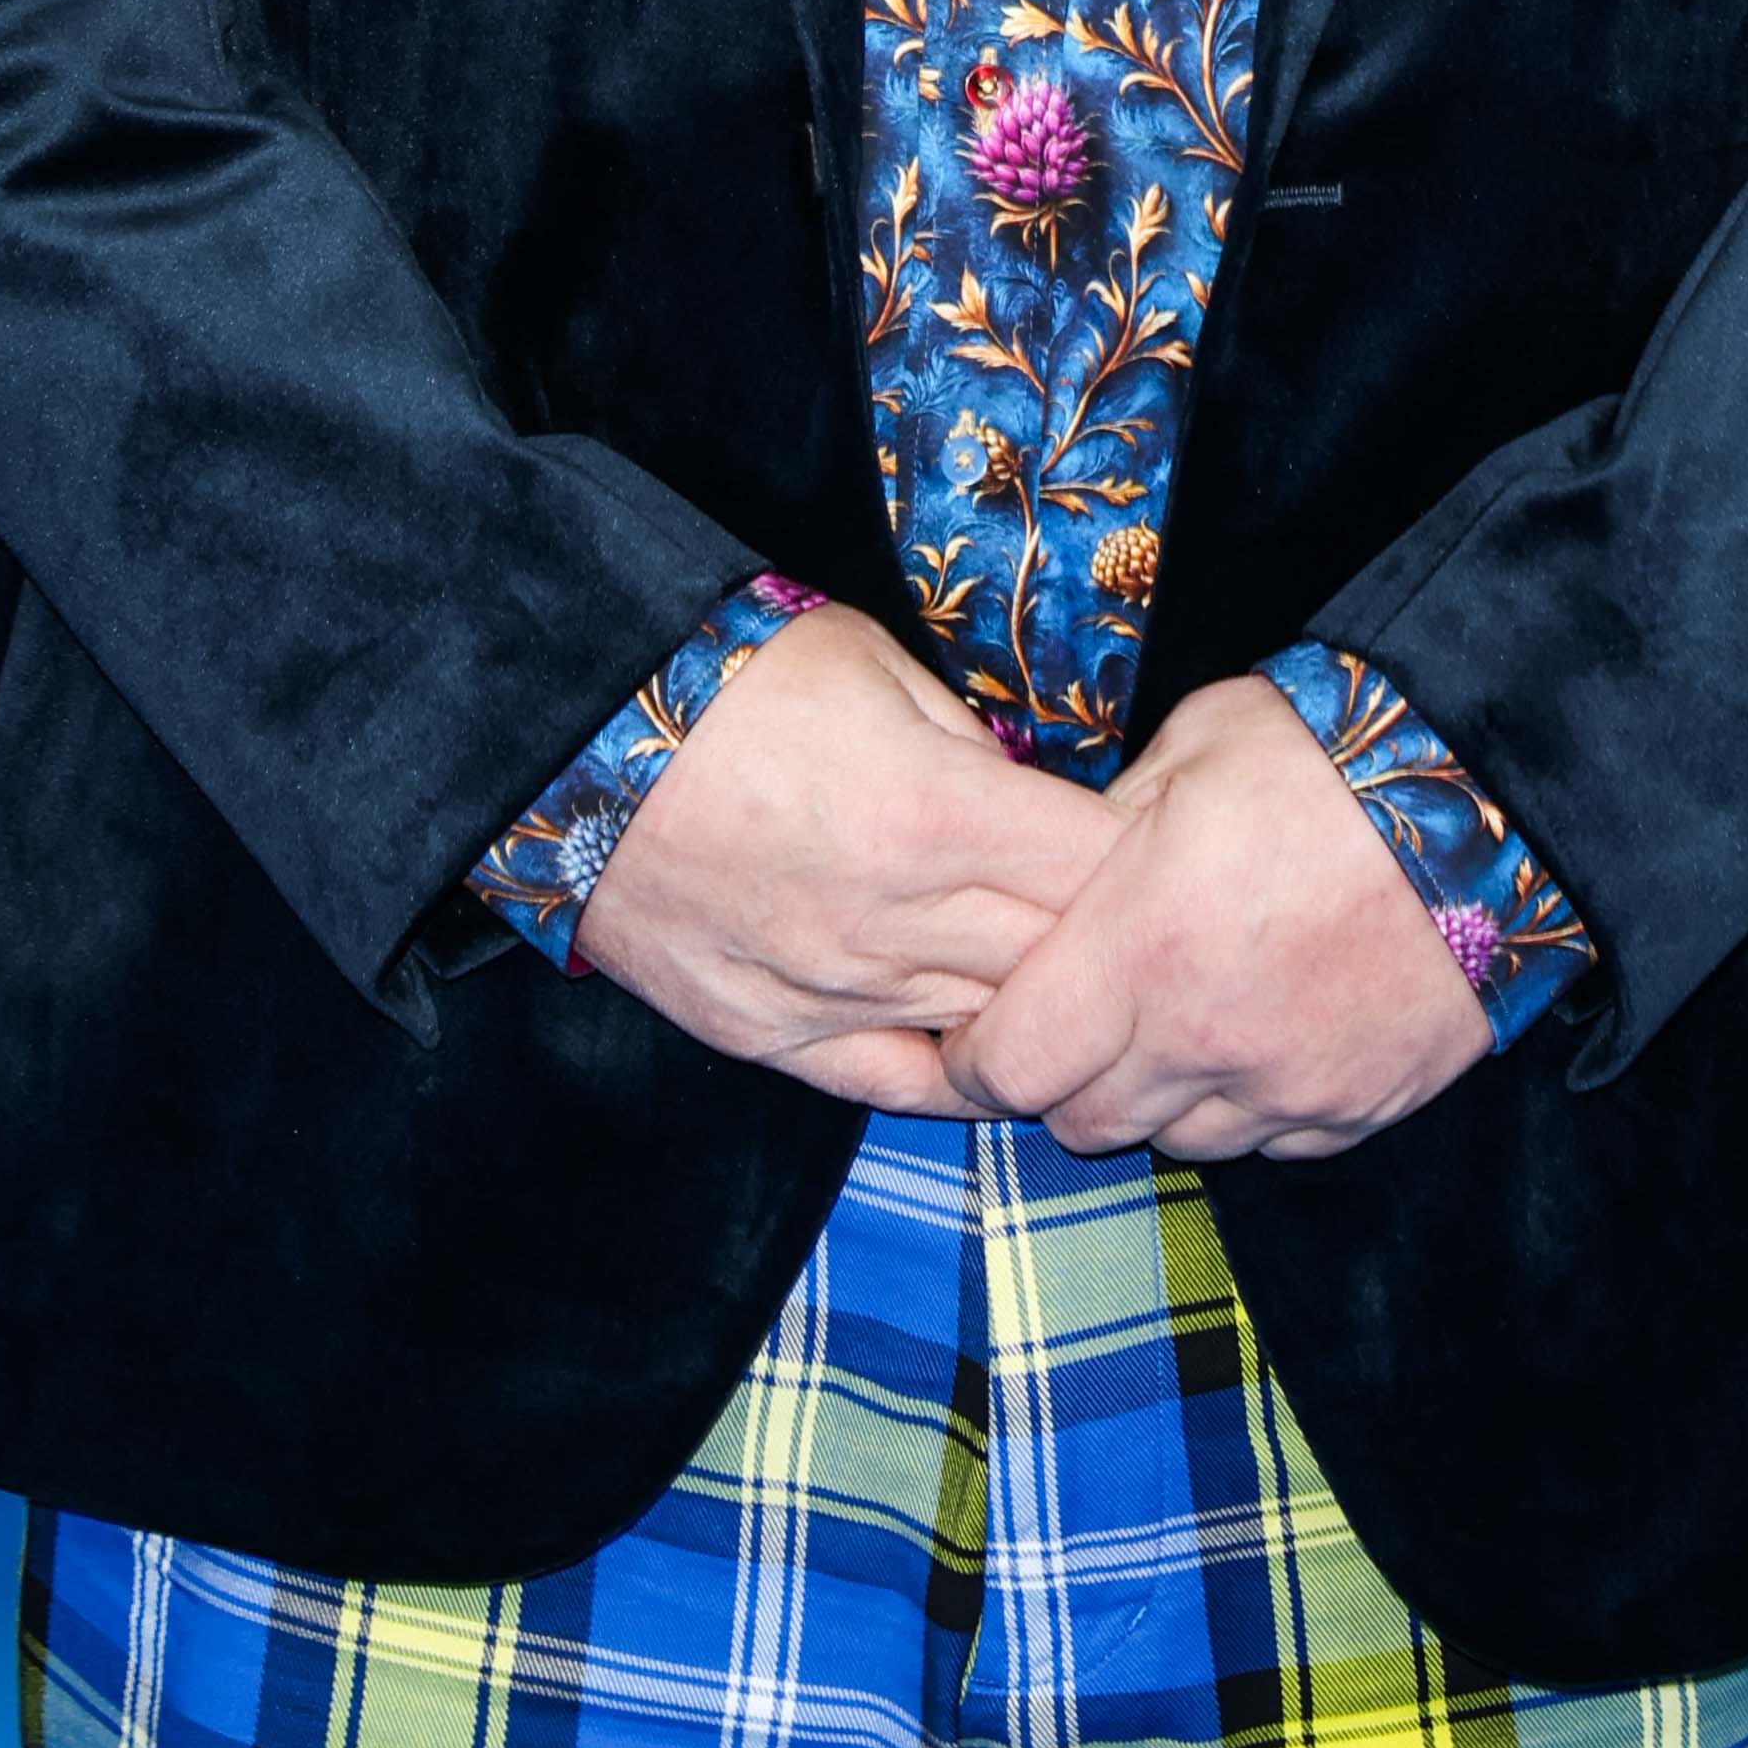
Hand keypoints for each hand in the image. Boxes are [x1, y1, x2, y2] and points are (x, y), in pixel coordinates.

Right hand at [572, 604, 1119, 1111]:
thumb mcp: (876, 666)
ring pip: (991, 1030)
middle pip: (1060, 960)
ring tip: (1090, 988)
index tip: (1175, 847)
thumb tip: (1036, 798)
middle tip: (1153, 924)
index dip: (1151, 860)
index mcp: (933, 815)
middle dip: (1117, 941)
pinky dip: (957, 1074)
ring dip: (1048, 1010)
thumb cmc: (727, 677)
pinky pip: (895, 1082)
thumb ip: (970, 745)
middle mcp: (892, 922)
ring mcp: (830, 992)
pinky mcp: (769, 1037)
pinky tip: (998, 1055)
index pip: (1096, 869)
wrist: (571, 737)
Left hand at [942, 673, 1490, 1163]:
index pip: (1010, 1065)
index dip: (973, 1059)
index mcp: (1144, 947)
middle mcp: (1207, 1040)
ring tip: (1179, 1017)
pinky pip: (1270, 1141)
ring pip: (1176, 1141)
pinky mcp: (1358, 1109)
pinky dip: (1248, 1104)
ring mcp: (1289, 1088)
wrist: (1495, 797)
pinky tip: (1262, 1032)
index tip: (971, 1034)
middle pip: (1081, 1123)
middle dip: (1060, 1079)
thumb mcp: (1186, 753)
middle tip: (1076, 1018)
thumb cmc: (1329, 752)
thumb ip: (1101, 835)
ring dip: (1157, 1095)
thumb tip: (1054, 882)